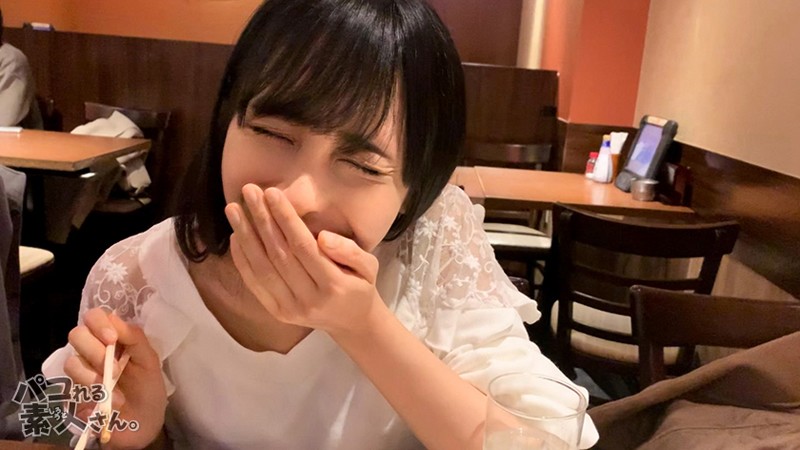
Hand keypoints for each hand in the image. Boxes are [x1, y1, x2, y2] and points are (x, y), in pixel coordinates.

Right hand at [65, 308, 166, 448]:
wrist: (143, 423)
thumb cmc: (148, 388)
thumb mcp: (149, 361)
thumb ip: (135, 338)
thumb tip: (115, 320)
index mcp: (112, 339)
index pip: (95, 317)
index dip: (99, 323)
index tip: (112, 339)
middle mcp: (92, 351)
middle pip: (76, 334)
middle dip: (95, 351)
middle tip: (115, 368)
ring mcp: (80, 372)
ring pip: (71, 361)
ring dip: (94, 377)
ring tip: (115, 392)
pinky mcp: (72, 394)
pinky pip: (70, 388)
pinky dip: (91, 395)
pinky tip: (107, 402)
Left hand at [224, 184, 385, 336]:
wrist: (352, 323)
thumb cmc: (360, 286)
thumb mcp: (370, 266)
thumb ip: (350, 251)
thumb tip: (323, 237)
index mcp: (334, 285)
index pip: (303, 246)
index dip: (286, 219)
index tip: (272, 193)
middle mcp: (309, 300)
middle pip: (279, 255)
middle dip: (262, 220)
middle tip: (248, 191)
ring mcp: (291, 309)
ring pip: (262, 268)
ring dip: (245, 236)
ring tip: (233, 209)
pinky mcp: (277, 313)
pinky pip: (255, 284)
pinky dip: (242, 260)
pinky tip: (236, 236)